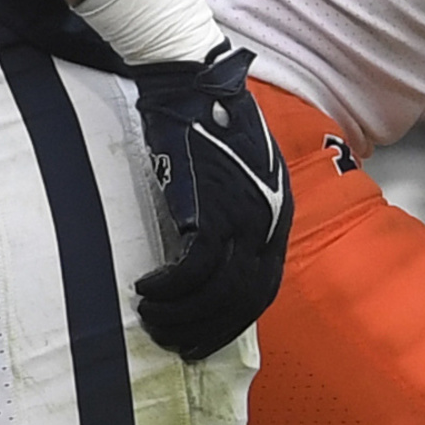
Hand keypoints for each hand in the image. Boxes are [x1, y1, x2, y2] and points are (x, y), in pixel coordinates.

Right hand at [129, 44, 292, 359]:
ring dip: (180, 315)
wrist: (192, 83)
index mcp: (279, 216)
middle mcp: (270, 222)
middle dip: (206, 330)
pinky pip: (193, 271)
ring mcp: (245, 217)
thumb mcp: (237, 176)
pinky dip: (168, 290)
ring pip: (218, 293)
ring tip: (150, 316)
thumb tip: (211, 260)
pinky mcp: (213, 208)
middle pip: (245, 301)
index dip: (232, 321)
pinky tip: (144, 290)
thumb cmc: (207, 124)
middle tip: (172, 341)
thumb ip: (234, 215)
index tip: (202, 336)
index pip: (263, 289)